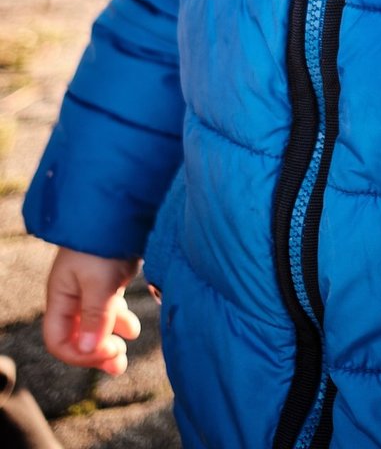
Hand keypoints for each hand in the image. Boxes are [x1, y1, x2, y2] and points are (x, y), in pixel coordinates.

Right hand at [42, 248, 141, 375]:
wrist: (120, 205)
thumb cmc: (103, 242)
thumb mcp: (99, 282)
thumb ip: (95, 317)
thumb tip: (89, 350)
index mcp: (61, 296)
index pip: (59, 340)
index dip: (80, 354)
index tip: (108, 352)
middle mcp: (72, 295)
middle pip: (77, 336)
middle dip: (96, 353)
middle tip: (120, 365)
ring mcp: (90, 287)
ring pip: (95, 324)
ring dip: (109, 340)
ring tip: (127, 351)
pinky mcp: (108, 279)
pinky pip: (108, 309)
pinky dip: (119, 322)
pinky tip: (132, 329)